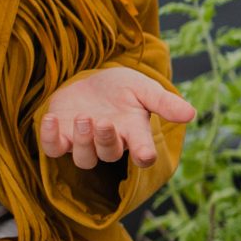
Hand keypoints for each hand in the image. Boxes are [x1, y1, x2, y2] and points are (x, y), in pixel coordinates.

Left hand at [38, 67, 195, 167]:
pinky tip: (48, 119)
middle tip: (103, 122)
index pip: (142, 151)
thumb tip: (191, 114)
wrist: (91, 83)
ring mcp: (84, 143)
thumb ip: (164, 102)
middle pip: (109, 153)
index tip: (146, 155)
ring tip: (83, 117)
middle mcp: (110, 143)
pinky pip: (53, 148)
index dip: (143, 155)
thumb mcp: (143, 88)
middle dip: (105, 140)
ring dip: (82, 140)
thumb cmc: (121, 88)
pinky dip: (49, 138)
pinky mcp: (61, 138)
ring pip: (84, 158)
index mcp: (133, 132)